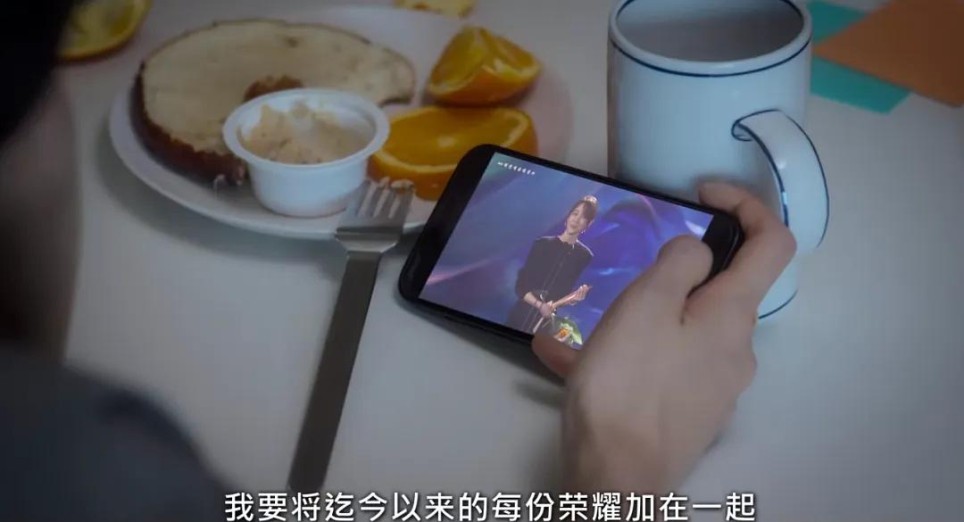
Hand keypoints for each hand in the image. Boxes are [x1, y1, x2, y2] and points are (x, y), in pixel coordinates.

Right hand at [532, 182, 795, 493]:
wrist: (618, 478)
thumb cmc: (629, 384)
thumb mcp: (646, 305)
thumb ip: (679, 263)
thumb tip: (699, 249)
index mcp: (732, 315)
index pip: (772, 242)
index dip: (746, 204)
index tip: (701, 192)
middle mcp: (735, 350)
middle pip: (721, 289)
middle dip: (676, 270)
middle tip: (626, 272)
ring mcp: (714, 386)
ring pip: (682, 330)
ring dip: (639, 317)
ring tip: (578, 325)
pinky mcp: (688, 412)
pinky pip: (661, 366)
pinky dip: (627, 353)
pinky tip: (567, 359)